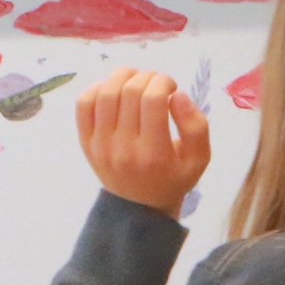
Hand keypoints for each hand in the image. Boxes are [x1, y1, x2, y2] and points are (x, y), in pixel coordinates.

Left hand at [76, 66, 210, 217]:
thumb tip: (177, 95)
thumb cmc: (174, 179)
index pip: (152, 100)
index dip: (164, 82)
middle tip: (159, 84)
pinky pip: (83, 105)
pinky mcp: (86, 143)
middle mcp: (123, 148)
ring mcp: (100, 145)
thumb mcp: (200, 159)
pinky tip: (115, 90)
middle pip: (129, 92)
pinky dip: (98, 88)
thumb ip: (196, 126)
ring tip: (138, 80)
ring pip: (105, 93)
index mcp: (153, 152)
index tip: (172, 88)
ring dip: (124, 76)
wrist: (138, 208)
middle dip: (148, 77)